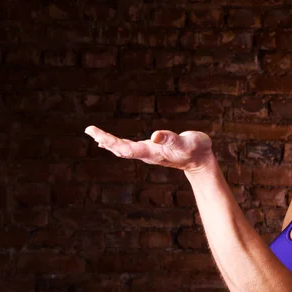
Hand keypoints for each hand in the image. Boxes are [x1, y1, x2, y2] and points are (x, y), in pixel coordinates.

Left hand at [84, 125, 212, 171]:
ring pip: (124, 149)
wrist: (202, 161)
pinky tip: (109, 143)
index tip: (97, 135)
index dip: (111, 141)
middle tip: (89, 130)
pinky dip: (117, 144)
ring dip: (109, 142)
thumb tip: (154, 135)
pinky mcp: (152, 150)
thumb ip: (171, 139)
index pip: (126, 148)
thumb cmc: (197, 149)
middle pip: (121, 149)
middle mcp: (148, 154)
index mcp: (153, 152)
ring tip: (94, 134)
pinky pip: (129, 148)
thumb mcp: (186, 142)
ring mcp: (149, 153)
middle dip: (105, 140)